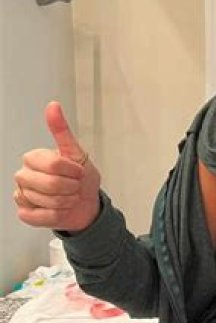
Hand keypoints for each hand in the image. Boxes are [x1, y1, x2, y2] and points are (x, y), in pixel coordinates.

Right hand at [13, 102, 101, 231]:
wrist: (86, 205)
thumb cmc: (81, 179)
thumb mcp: (77, 153)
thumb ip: (62, 131)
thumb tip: (53, 106)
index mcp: (34, 158)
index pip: (53, 164)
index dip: (72, 171)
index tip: (78, 172)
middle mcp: (24, 175)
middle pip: (50, 184)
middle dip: (71, 188)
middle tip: (74, 187)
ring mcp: (22, 195)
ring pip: (47, 201)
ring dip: (67, 202)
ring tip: (69, 197)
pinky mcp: (26, 213)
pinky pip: (41, 216)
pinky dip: (57, 215)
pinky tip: (60, 210)